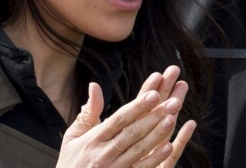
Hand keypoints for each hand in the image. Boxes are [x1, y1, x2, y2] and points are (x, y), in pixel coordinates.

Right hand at [57, 68, 195, 167]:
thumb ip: (89, 111)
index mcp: (95, 138)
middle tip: (173, 102)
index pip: (119, 119)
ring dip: (157, 134)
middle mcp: (104, 154)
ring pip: (139, 150)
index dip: (137, 106)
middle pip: (133, 132)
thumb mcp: (74, 136)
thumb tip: (94, 85)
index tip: (153, 93)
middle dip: (154, 116)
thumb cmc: (71, 162)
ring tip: (172, 119)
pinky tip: (168, 147)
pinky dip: (154, 159)